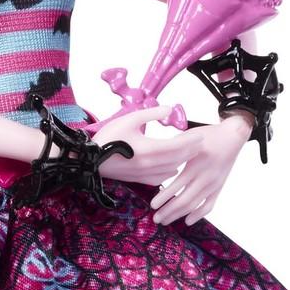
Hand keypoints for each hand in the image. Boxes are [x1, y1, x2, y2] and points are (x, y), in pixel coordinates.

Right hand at [97, 105, 211, 186]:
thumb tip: (169, 110)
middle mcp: (150, 164)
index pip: (178, 145)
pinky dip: (170, 172)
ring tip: (189, 153)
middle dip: (191, 150)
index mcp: (149, 148)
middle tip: (200, 143)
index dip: (191, 140)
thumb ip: (151, 114)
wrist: (90, 159)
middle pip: (178, 158)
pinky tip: (173, 167)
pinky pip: (161, 179)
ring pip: (172, 170)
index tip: (200, 134)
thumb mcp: (129, 119)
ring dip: (182, 161)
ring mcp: (145, 174)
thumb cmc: (108, 137)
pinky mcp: (139, 180)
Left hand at [149, 112, 253, 224]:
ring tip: (165, 220)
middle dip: (168, 211)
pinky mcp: (219, 187)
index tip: (153, 204)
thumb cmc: (207, 135)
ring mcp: (214, 184)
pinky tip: (187, 221)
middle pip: (185, 200)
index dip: (164, 197)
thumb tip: (154, 161)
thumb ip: (173, 150)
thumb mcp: (188, 138)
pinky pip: (209, 205)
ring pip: (194, 205)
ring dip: (178, 215)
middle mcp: (206, 177)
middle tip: (155, 218)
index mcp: (196, 164)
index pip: (177, 186)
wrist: (232, 137)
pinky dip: (198, 215)